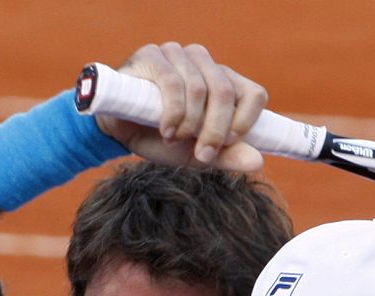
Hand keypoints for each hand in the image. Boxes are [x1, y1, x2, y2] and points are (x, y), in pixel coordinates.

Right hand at [98, 42, 266, 170]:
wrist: (117, 131)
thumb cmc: (158, 138)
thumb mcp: (194, 154)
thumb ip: (225, 157)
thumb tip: (258, 161)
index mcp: (221, 81)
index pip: (253, 93)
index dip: (246, 121)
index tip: (229, 143)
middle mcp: (202, 62)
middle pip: (224, 92)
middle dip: (215, 129)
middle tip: (202, 153)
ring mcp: (177, 54)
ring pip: (198, 89)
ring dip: (189, 124)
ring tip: (174, 140)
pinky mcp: (152, 56)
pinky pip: (172, 83)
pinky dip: (172, 113)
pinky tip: (165, 130)